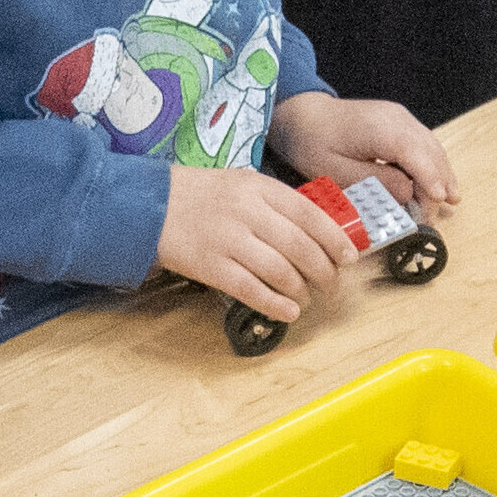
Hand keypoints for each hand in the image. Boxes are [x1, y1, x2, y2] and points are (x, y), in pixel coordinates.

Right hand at [156, 162, 361, 325]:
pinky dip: (275, 304)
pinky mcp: (209, 266)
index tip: (348, 258)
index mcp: (258, 187)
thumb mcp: (240, 183)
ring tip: (307, 299)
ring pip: (280, 270)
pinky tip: (288, 312)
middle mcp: (247, 212)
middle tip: (332, 286)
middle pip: (300, 247)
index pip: (310, 215)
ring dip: (301, 291)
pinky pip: (251, 289)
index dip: (335, 240)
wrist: (147, 206)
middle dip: (324, 272)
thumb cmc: (198, 196)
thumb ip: (274, 203)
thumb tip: (314, 232)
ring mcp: (227, 240)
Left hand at [271, 92, 459, 214]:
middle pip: (429, 152)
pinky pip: (423, 143)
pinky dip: (432, 163)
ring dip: (441, 173)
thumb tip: (407, 192)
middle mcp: (397, 119)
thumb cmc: (313, 142)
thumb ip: (374, 181)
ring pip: (431, 147)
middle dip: (438, 183)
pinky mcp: (399, 122)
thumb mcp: (335, 171)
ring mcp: (400, 117)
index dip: (430, 179)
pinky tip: (436, 181)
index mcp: (381, 129)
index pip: (416, 156)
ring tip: (449, 199)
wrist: (303, 114)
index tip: (438, 201)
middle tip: (436, 214)